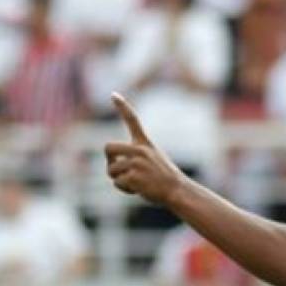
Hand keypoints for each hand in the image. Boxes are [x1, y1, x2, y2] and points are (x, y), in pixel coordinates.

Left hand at [104, 93, 188, 207]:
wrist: (177, 190)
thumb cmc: (164, 178)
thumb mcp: (153, 160)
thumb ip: (134, 158)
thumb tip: (111, 166)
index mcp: (145, 143)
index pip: (133, 120)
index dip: (122, 106)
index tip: (113, 94)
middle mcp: (140, 150)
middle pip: (108, 148)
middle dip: (109, 160)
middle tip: (116, 170)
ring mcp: (137, 163)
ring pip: (111, 170)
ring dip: (118, 179)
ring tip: (135, 183)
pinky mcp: (135, 177)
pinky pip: (117, 182)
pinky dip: (124, 189)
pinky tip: (137, 189)